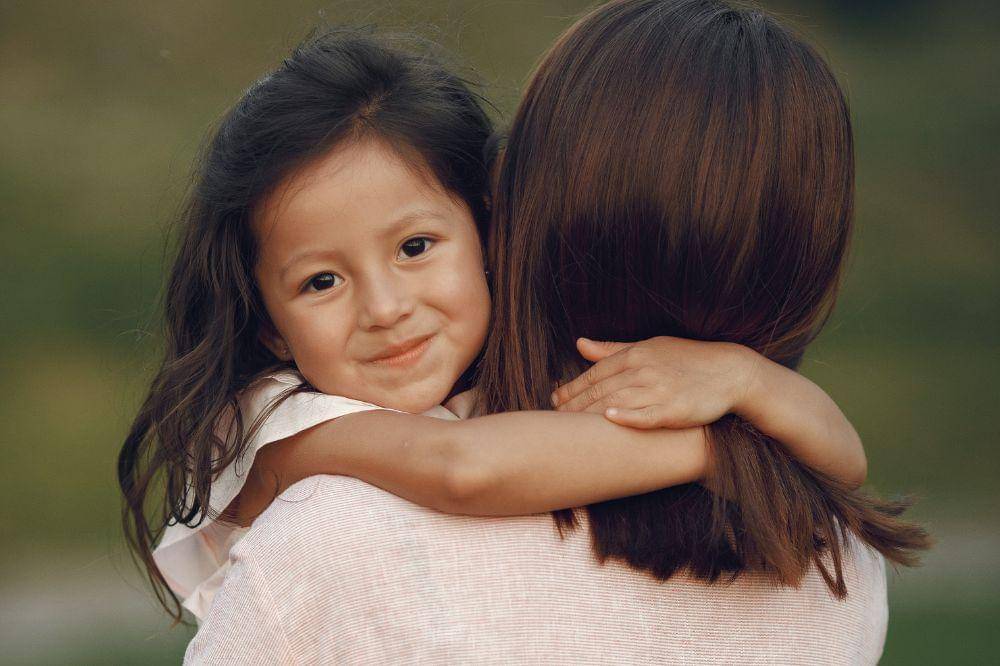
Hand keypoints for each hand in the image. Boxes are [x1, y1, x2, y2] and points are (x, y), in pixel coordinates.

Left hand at [551, 337, 760, 428]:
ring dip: (589, 415)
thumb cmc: (687, 359)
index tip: (554, 400)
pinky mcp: (675, 409)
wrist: (730, 371)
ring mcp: (659, 389)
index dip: (571, 388)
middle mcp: (643, 370)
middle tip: (554, 419)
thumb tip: (580, 344)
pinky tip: (610, 420)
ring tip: (569, 429)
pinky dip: (627, 416)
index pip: (594, 374)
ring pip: (615, 402)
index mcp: (635, 355)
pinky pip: (646, 414)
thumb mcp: (650, 347)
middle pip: (599, 390)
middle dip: (573, 405)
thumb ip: (612, 350)